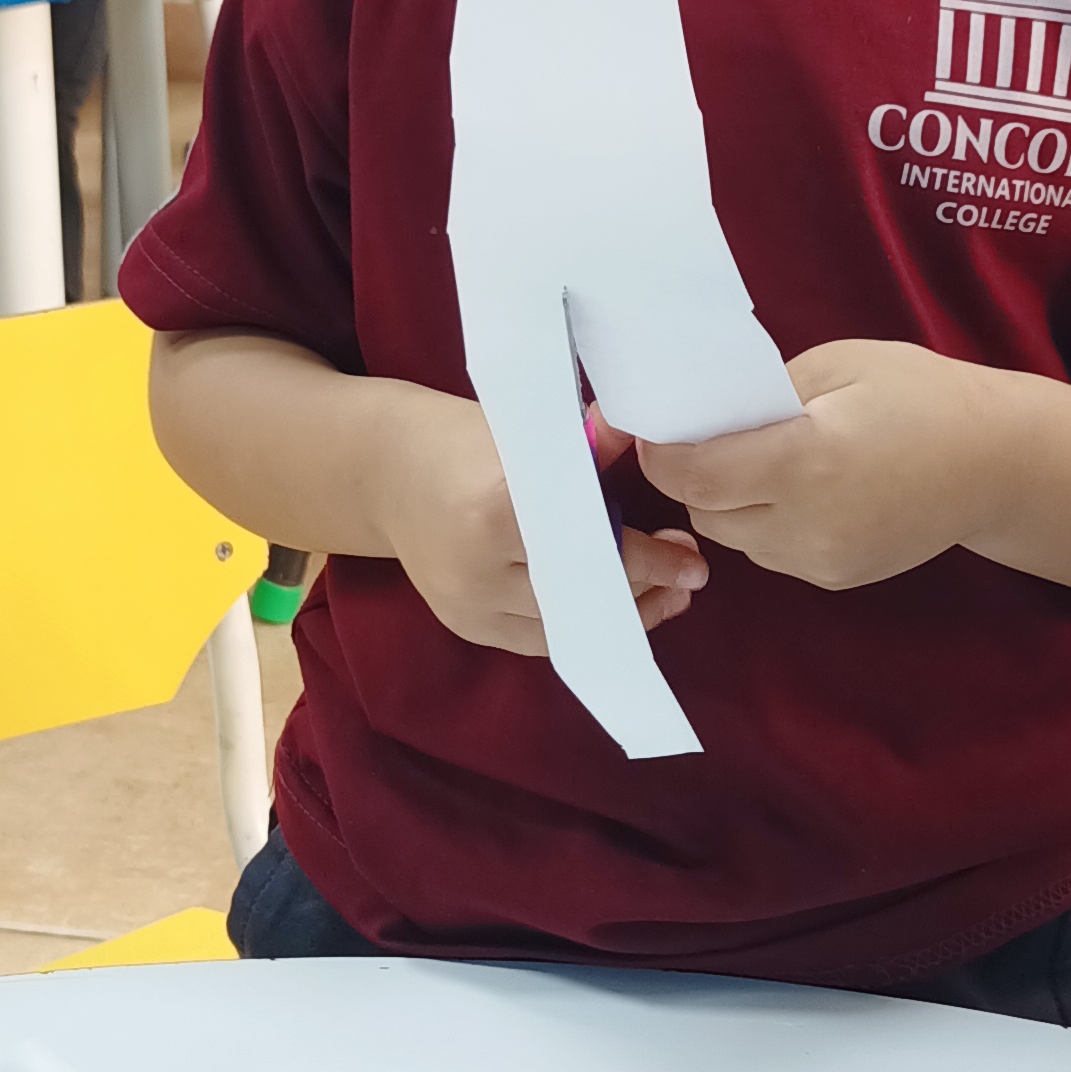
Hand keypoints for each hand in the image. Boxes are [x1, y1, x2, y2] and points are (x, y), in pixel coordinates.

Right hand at [377, 386, 706, 656]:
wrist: (379, 467)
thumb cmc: (459, 436)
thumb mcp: (525, 431)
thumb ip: (588, 452)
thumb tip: (665, 451)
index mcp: (494, 508)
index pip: (591, 547)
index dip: (649, 560)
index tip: (692, 561)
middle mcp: (477, 568)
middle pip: (582, 596)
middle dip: (645, 592)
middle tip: (689, 578)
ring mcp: (465, 604)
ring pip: (564, 629)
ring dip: (622, 616)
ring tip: (665, 596)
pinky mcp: (463, 624)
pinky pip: (537, 640)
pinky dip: (581, 627)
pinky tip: (617, 609)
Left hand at [637, 338, 996, 591]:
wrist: (999, 462)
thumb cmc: (921, 395)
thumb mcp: (836, 366)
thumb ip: (760, 395)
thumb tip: (699, 414)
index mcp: (807, 461)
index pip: (694, 477)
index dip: (661, 453)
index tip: (651, 427)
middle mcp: (809, 524)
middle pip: (706, 511)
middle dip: (694, 476)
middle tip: (708, 436)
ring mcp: (824, 561)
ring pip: (735, 538)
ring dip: (730, 501)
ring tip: (762, 461)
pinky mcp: (837, 578)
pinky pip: (770, 552)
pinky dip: (765, 522)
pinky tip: (800, 489)